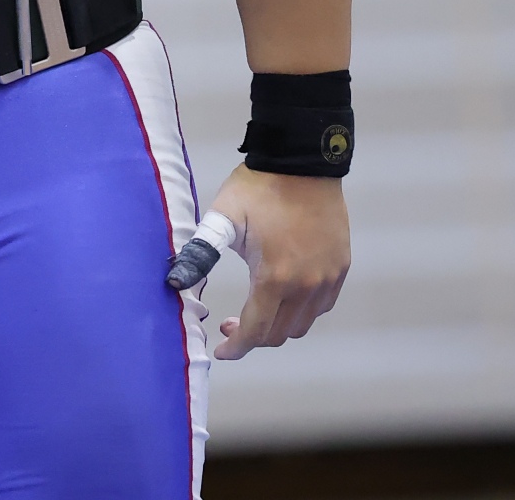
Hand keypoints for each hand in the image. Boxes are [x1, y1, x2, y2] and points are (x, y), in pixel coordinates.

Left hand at [206, 166, 348, 359]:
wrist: (302, 162)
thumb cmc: (259, 188)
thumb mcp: (223, 218)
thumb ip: (200, 252)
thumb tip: (174, 281)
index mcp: (274, 278)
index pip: (254, 331)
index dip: (235, 348)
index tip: (220, 351)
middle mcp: (306, 285)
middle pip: (279, 334)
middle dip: (251, 336)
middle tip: (230, 323)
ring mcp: (327, 278)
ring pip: (302, 324)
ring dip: (277, 326)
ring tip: (256, 308)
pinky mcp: (340, 267)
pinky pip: (322, 306)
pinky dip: (301, 311)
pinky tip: (283, 295)